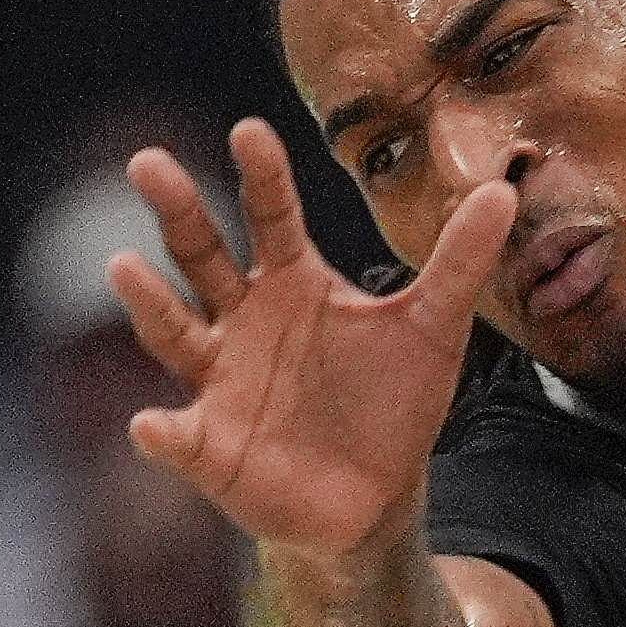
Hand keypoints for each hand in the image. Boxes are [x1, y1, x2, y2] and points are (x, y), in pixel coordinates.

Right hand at [114, 123, 517, 559]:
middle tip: (148, 161)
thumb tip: (503, 190)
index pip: (272, 216)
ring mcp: (217, 379)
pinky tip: (152, 426)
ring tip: (123, 265)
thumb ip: (459, 262)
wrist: (377, 496)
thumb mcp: (434, 329)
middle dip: (177, 211)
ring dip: (149, 302)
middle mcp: (241, 319)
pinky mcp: (207, 445)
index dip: (262, 176)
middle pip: (200, 255)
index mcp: (292, 281)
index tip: (250, 130)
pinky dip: (162, 434)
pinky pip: (177, 437)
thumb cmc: (393, 400)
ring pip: (174, 332)